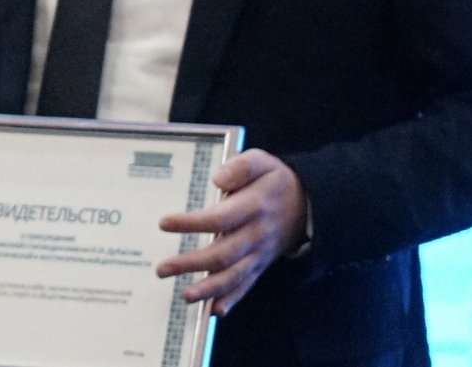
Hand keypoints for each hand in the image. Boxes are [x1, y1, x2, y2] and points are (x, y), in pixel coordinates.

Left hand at [156, 149, 307, 314]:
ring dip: (208, 288)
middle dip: (191, 263)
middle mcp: (256, 234)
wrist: (308, 205)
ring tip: (185, 295)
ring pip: (233, 275)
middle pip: (222, 253)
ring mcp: (259, 253)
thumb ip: (240, 166)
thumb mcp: (262, 162)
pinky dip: (232, 299)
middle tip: (163, 268)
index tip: (164, 223)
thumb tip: (218, 177)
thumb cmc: (275, 181)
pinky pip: (246, 285)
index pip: (219, 218)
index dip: (191, 223)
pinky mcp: (260, 265)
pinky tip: (214, 310)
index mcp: (254, 207)